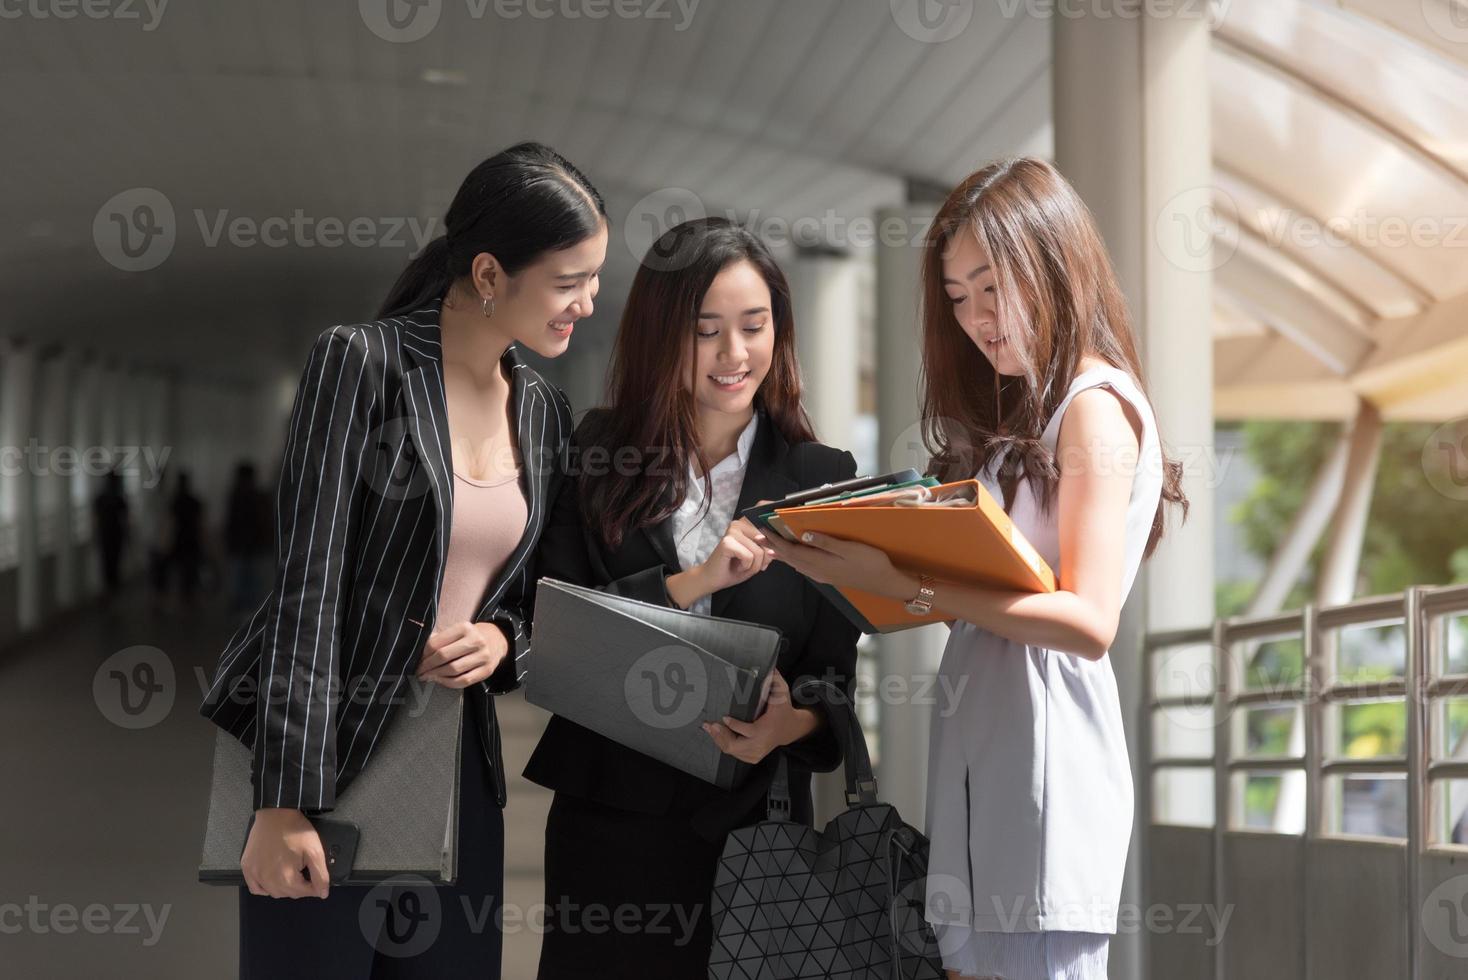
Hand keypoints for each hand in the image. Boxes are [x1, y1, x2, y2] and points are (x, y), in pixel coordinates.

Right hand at [241, 808, 329, 898]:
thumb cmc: (295, 830)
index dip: (314, 888)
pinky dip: (265, 888)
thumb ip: (320, 874)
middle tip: (304, 873)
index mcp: (285, 877)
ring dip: (284, 888)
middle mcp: (267, 880)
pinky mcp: (247, 867)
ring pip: (272, 892)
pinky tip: (273, 878)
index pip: (302, 893)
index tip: (317, 881)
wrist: (276, 813)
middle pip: (287, 894)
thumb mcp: (315, 850)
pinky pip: (255, 888)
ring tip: (290, 873)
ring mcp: (254, 874)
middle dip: (299, 887)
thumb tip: (323, 894)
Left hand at [416, 620, 508, 687]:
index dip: (423, 654)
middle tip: (419, 671)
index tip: (417, 660)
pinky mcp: (487, 670)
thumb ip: (439, 639)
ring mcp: (483, 656)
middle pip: (444, 656)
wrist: (496, 640)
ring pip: (453, 670)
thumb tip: (418, 654)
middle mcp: (476, 640)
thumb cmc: (469, 637)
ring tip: (428, 677)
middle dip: (427, 666)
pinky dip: (449, 683)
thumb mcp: (456, 631)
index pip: (437, 643)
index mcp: (465, 628)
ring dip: (436, 675)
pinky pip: (464, 681)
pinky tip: (441, 680)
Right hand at [667, 516, 774, 607]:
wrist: (713, 579)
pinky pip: (749, 556)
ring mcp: (732, 531)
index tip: (770, 551)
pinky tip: (737, 566)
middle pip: (766, 541)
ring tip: (742, 566)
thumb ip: (767, 550)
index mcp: (746, 524)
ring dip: (754, 565)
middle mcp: (739, 523)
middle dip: (763, 559)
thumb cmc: (735, 568)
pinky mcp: (726, 542)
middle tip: (750, 564)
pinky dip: (746, 566)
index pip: (767, 524)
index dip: (772, 539)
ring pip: (759, 551)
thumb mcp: (757, 558)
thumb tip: (773, 549)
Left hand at [703, 671, 818, 763]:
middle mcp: (761, 744)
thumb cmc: (783, 710)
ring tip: (710, 728)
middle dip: (720, 735)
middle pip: (735, 745)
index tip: (724, 717)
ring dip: (719, 739)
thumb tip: (768, 667)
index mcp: (766, 729)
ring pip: (732, 750)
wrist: (791, 728)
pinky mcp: (753, 757)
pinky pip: (734, 754)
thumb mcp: (782, 693)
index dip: (734, 725)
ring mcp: (757, 753)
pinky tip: (717, 735)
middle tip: (710, 725)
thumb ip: (774, 680)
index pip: (747, 730)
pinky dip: (724, 745)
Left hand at [763, 529, 912, 599]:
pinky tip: (794, 558)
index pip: (791, 550)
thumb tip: (803, 535)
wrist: (885, 582)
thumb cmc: (870, 562)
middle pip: (789, 558)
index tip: (762, 529)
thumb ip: (826, 542)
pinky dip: (794, 560)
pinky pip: (804, 567)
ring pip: (796, 564)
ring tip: (770, 546)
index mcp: (820, 562)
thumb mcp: (849, 549)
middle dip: (773, 546)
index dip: (775, 540)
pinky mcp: (829, 576)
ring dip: (782, 554)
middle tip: (758, 536)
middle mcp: (817, 571)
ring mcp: (823, 575)